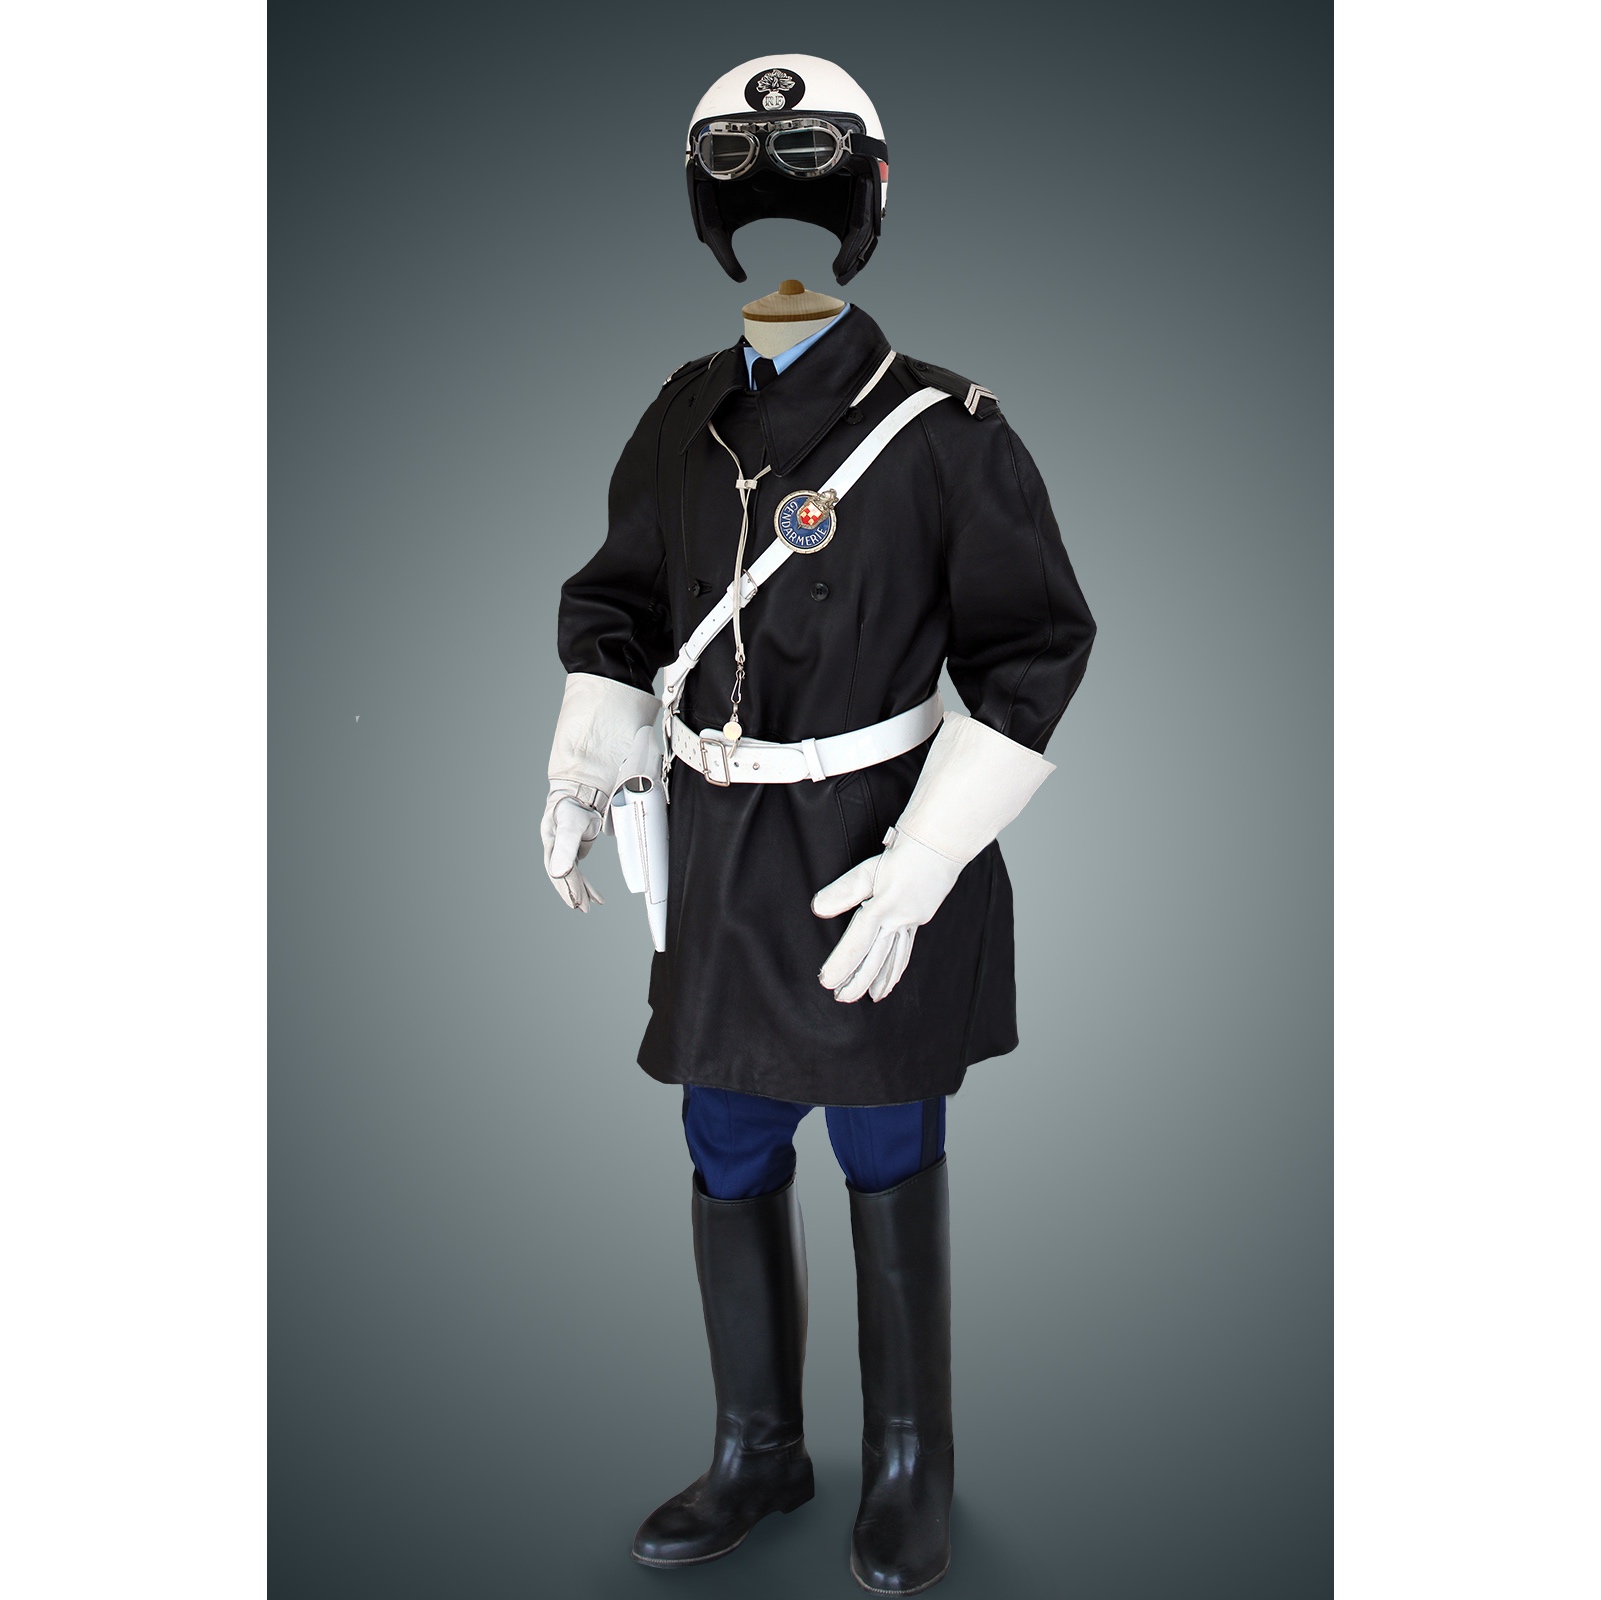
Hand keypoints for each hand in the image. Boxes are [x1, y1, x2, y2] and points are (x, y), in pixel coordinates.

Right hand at [540, 782, 605, 911]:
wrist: (580, 791)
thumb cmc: (573, 805)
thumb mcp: (571, 826)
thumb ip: (566, 847)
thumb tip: (558, 873)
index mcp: (551, 845)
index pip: (559, 871)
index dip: (567, 887)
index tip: (576, 902)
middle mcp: (556, 849)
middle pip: (564, 876)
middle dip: (573, 893)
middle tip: (583, 908)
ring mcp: (565, 850)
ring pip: (572, 876)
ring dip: (580, 891)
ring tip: (589, 906)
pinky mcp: (574, 849)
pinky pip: (578, 871)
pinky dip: (586, 884)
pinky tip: (595, 895)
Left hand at [810, 829, 962, 1002]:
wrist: (940, 846)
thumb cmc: (903, 854)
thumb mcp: (868, 871)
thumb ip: (844, 892)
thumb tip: (818, 908)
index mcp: (883, 910)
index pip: (857, 943)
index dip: (841, 964)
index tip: (827, 982)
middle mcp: (898, 921)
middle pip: (875, 958)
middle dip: (859, 981)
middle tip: (842, 998)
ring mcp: (911, 921)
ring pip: (894, 957)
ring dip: (882, 979)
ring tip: (874, 997)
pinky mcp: (918, 917)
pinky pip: (906, 948)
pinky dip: (897, 965)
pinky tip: (894, 974)